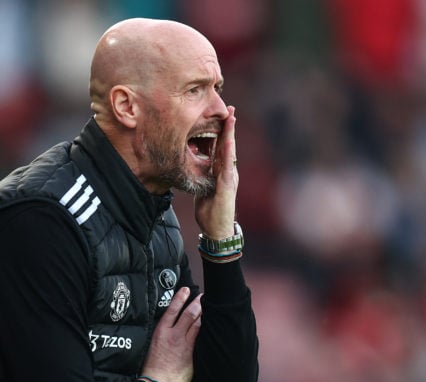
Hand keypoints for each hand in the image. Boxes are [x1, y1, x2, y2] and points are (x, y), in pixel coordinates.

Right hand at [140, 287, 201, 381]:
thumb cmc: (153, 369)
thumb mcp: (153, 346)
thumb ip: (163, 337)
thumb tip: (171, 332)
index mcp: (160, 332)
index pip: (172, 309)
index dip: (180, 298)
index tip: (185, 290)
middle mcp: (173, 335)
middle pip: (188, 314)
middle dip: (197, 303)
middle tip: (204, 296)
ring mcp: (183, 344)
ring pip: (197, 324)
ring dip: (204, 314)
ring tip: (210, 307)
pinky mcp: (191, 353)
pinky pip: (201, 338)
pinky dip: (206, 330)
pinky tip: (213, 326)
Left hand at [195, 105, 237, 238]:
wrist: (216, 230)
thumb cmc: (210, 210)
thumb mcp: (203, 188)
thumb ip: (202, 176)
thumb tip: (194, 165)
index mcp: (221, 172)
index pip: (221, 148)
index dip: (221, 132)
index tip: (221, 116)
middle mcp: (227, 172)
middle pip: (227, 145)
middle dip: (229, 127)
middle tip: (230, 108)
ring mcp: (229, 179)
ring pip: (230, 153)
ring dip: (231, 135)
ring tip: (231, 119)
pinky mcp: (227, 187)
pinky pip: (227, 167)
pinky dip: (228, 154)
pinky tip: (228, 143)